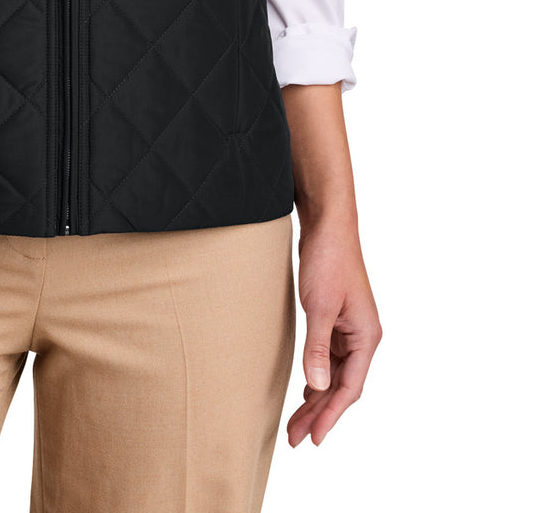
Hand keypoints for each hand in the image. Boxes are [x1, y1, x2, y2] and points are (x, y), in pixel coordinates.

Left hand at [286, 216, 382, 446]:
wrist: (328, 224)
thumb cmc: (328, 260)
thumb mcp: (319, 306)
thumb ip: (318, 347)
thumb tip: (318, 387)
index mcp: (366, 336)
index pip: (350, 387)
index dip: (331, 414)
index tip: (314, 438)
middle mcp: (363, 336)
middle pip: (343, 385)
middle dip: (319, 412)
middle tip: (295, 437)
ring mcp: (351, 328)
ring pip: (335, 374)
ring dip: (317, 397)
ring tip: (295, 422)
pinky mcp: (337, 319)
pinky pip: (330, 358)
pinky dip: (318, 376)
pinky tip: (307, 389)